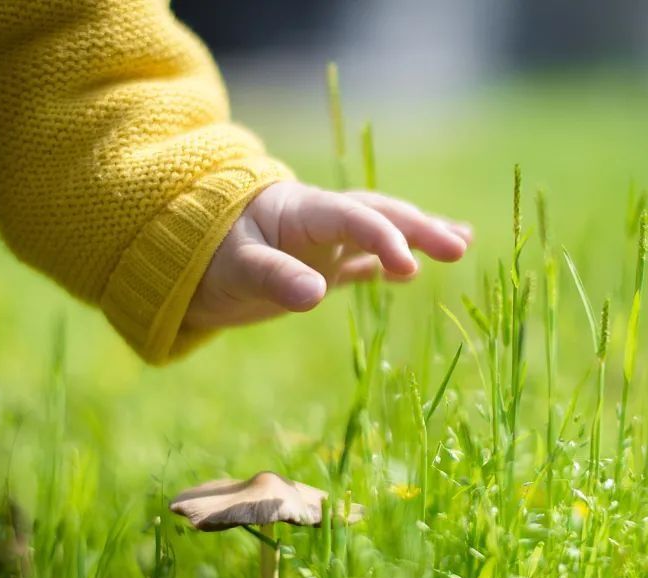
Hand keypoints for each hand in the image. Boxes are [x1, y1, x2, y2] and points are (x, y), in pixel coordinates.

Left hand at [184, 181, 471, 329]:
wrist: (186, 256)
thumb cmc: (205, 256)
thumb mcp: (234, 267)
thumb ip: (273, 277)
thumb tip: (315, 295)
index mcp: (302, 212)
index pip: (353, 218)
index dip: (382, 238)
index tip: (408, 266)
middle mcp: (321, 221)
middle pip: (380, 215)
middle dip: (419, 228)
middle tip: (459, 245)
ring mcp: (325, 241)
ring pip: (381, 231)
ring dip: (418, 235)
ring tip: (461, 241)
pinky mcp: (322, 264)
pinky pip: (365, 260)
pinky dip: (391, 262)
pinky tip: (414, 270)